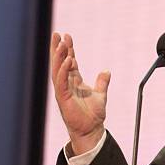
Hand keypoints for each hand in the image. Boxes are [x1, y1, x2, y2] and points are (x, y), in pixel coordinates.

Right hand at [50, 32, 110, 154]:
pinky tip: (68, 60)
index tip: (67, 37)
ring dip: (58, 56)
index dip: (68, 49)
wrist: (92, 130)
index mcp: (74, 82)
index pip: (69, 62)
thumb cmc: (93, 115)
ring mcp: (63, 91)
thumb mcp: (100, 94)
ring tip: (61, 43)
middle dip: (58, 48)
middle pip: (60, 63)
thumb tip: (106, 71)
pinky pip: (61, 81)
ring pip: (58, 70)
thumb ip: (102, 82)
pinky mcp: (63, 98)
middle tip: (57, 34)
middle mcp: (66, 84)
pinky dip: (64, 70)